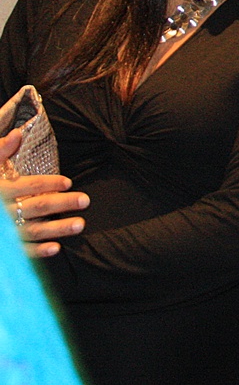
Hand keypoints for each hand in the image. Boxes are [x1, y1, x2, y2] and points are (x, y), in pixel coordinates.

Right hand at [0, 128, 89, 256]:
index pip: (29, 185)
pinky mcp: (4, 248)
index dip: (49, 183)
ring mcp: (5, 232)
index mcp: (1, 190)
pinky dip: (38, 251)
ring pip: (34, 230)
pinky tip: (56, 248)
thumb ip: (0, 150)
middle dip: (63, 203)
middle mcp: (4, 212)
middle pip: (37, 207)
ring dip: (58, 229)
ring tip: (80, 224)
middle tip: (85, 200)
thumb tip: (17, 133)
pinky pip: (21, 251)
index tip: (68, 182)